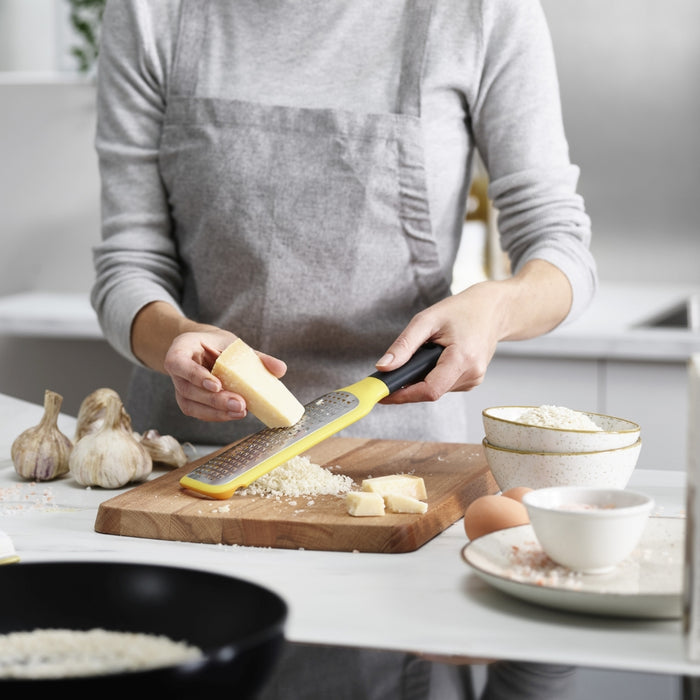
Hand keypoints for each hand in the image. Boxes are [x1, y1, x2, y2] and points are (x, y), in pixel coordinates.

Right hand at [162, 330, 287, 422]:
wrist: (202, 349)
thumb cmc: (217, 345)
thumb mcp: (233, 344)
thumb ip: (256, 356)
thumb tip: (281, 369)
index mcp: (180, 351)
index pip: (180, 364)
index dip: (196, 376)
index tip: (217, 385)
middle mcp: (176, 372)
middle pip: (189, 390)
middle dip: (215, 400)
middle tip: (239, 403)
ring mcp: (180, 389)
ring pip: (192, 405)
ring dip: (217, 411)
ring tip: (241, 411)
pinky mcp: (188, 402)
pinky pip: (199, 412)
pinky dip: (216, 415)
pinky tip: (233, 414)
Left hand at [375, 260, 572, 404]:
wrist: (495, 309)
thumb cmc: (463, 310)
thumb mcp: (427, 319)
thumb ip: (404, 345)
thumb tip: (384, 366)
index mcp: (462, 359)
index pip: (429, 390)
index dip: (403, 395)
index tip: (382, 395)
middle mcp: (472, 374)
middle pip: (430, 391)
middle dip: (409, 383)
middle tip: (393, 369)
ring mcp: (474, 379)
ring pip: (436, 389)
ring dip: (422, 376)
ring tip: (425, 351)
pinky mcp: (472, 380)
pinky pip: (444, 384)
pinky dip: (433, 375)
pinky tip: (436, 357)